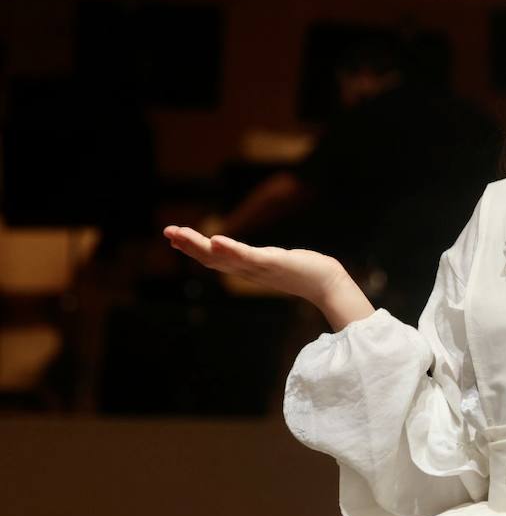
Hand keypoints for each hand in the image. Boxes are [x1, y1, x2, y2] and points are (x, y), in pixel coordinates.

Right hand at [162, 225, 353, 305]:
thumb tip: (252, 253)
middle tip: (167, 231)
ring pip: (223, 258)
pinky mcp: (273, 264)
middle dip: (188, 245)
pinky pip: (248, 257)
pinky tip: (216, 240)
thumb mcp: (274, 262)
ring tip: (179, 234)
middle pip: (211, 259)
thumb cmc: (304, 271)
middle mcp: (248, 270)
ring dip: (200, 246)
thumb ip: (260, 259)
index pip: (215, 259)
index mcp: (247, 268)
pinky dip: (230, 250)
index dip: (194, 248)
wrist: (327, 283)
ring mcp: (259, 268)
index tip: (174, 237)